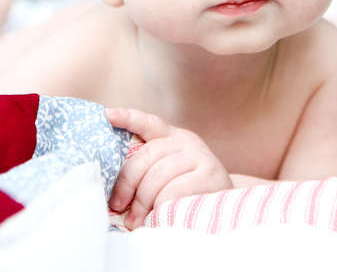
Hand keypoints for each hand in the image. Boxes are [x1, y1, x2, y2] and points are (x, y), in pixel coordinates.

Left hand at [105, 107, 232, 229]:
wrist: (229, 209)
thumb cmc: (190, 195)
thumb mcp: (169, 176)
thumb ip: (148, 172)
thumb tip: (117, 192)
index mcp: (174, 138)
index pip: (149, 123)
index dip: (128, 118)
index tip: (107, 115)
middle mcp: (187, 142)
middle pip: (146, 155)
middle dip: (127, 183)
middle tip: (118, 206)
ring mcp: (200, 155)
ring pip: (157, 175)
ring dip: (142, 201)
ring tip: (135, 220)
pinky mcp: (209, 174)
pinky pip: (173, 190)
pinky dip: (160, 205)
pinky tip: (157, 215)